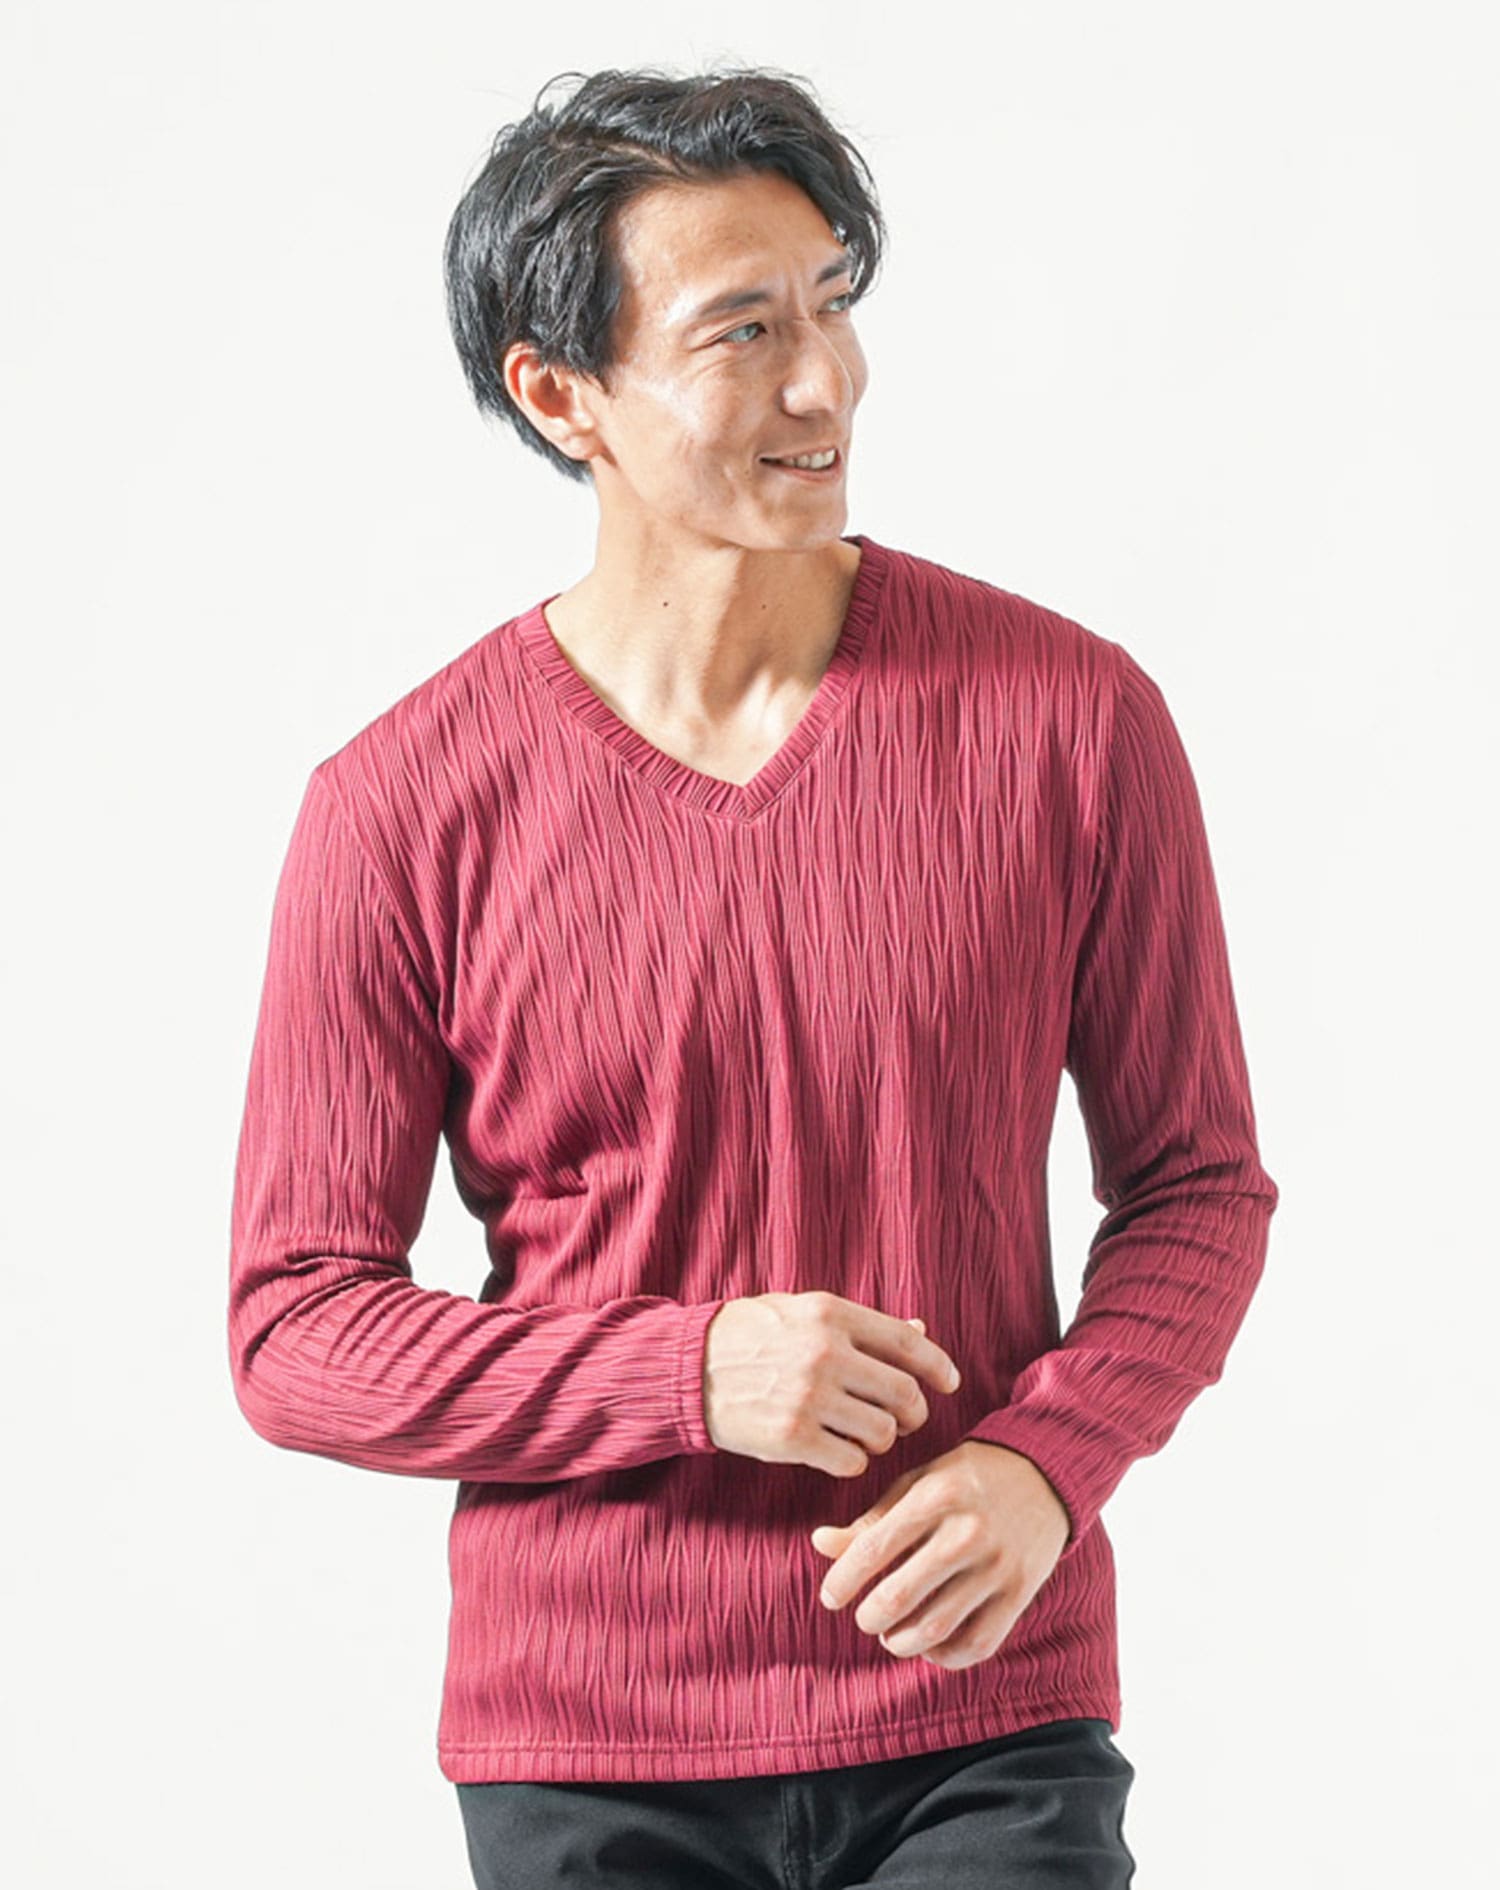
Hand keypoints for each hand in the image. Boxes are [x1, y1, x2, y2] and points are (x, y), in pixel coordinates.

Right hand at [703, 1297, 960, 1474]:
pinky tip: (835, 1451)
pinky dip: (851, 1461)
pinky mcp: (792, 1437)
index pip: (908, 1343)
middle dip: (913, 1412)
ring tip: (863, 1434)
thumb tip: (920, 1332)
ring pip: (883, 1432)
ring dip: (881, 1440)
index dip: (939, 1366)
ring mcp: (810, 1397)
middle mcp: (826, 1353)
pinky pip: (851, 1461)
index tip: (949, 1383)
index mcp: (832, 1315)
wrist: (690, 1367)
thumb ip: (862, 1325)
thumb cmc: (752, 1335)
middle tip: (903, 1419)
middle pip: (904, 1394)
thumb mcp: (805, 1312)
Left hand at [809, 1439, 1070, 1669]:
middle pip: (900, 1595)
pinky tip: (931, 1644)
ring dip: (902, 1641)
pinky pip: (977, 1644)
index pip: (873, 1548)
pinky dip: (946, 1655)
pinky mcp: (1019, 1593)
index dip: (843, 1580)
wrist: (1046, 1472)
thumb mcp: (918, 1484)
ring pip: (936, 1627)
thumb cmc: (967, 1479)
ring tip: (891, 1634)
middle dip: (870, 1616)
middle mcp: (966, 1532)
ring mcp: (996, 1566)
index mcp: (935, 1497)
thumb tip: (819, 1544)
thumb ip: (872, 1519)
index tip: (830, 1597)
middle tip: (863, 1616)